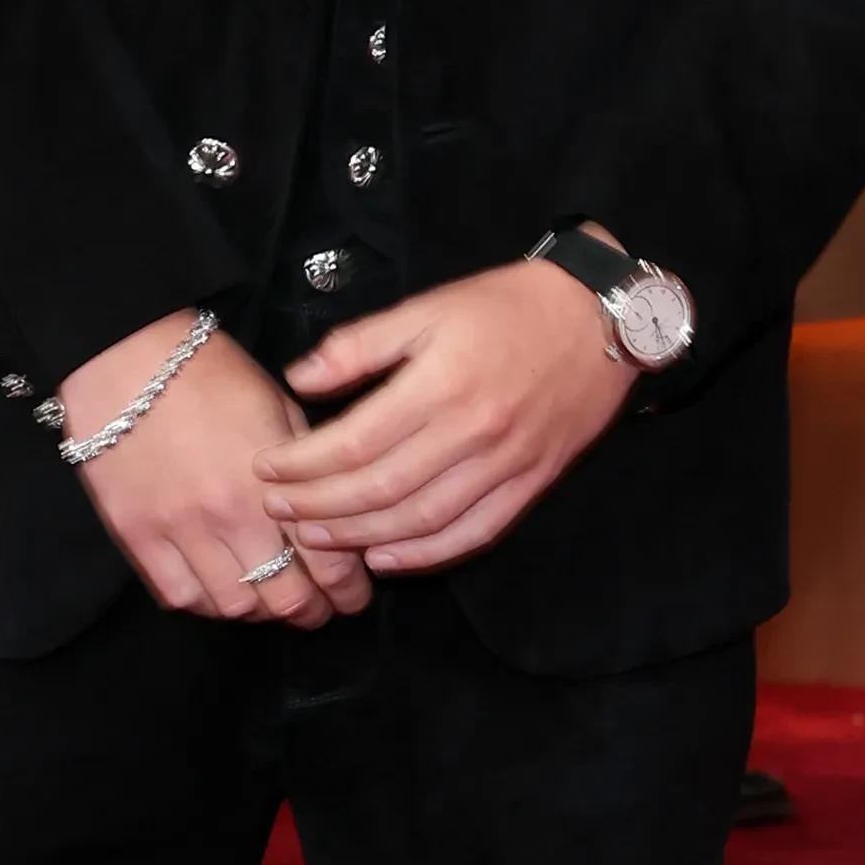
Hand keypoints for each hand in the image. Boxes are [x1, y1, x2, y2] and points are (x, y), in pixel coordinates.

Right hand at [64, 314, 367, 624]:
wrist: (126, 358)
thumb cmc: (212, 375)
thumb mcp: (280, 408)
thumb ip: (310, 468)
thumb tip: (333, 513)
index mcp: (276, 481)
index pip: (329, 562)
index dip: (348, 589)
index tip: (353, 595)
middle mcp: (231, 516)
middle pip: (285, 599)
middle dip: (312, 611)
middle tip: (318, 608)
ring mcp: (180, 531)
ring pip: (234, 607)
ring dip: (259, 610)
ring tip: (267, 599)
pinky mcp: (137, 537)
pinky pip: (180, 597)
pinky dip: (206, 603)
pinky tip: (218, 590)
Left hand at [262, 257, 631, 575]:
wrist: (598, 318)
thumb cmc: (507, 306)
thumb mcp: (428, 306)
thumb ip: (361, 345)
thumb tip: (299, 378)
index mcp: (441, 384)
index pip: (355, 442)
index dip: (303, 463)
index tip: (266, 468)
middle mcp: (473, 432)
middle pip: (380, 490)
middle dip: (318, 508)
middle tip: (277, 512)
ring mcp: (505, 465)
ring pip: (420, 521)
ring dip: (360, 538)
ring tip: (316, 538)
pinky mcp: (530, 484)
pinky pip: (472, 534)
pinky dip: (424, 555)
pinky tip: (384, 558)